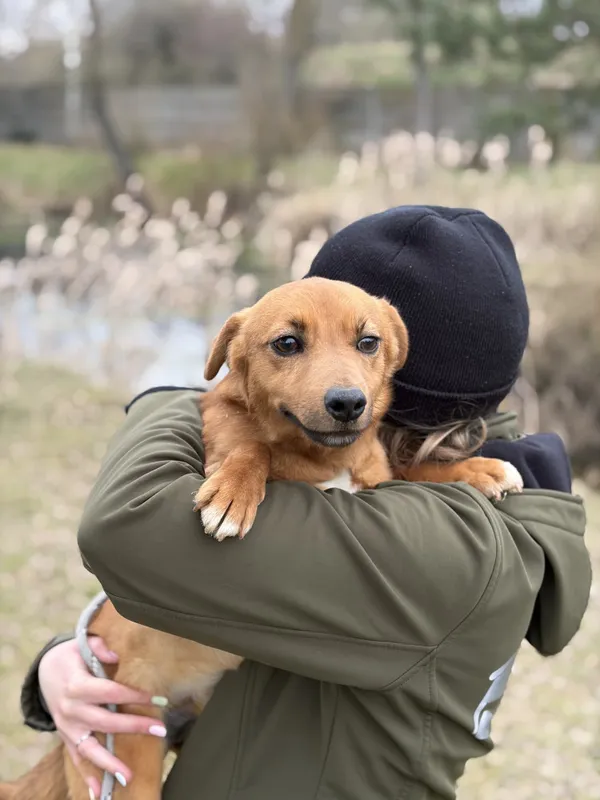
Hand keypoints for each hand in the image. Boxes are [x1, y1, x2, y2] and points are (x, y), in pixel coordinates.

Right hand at [39, 637, 167, 796]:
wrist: (44, 672)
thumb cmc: (71, 656)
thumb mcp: (82, 644)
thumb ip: (100, 647)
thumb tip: (116, 655)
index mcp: (77, 685)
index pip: (110, 692)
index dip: (134, 695)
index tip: (157, 698)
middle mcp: (71, 710)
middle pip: (105, 721)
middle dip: (133, 726)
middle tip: (160, 729)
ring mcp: (68, 727)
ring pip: (89, 749)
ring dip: (109, 764)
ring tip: (128, 776)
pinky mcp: (66, 737)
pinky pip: (77, 759)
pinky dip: (87, 777)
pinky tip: (99, 792)